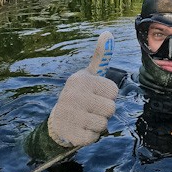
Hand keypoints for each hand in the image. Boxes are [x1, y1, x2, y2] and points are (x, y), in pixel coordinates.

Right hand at [47, 32, 118, 147]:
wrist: (58, 120)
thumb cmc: (80, 95)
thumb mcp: (89, 76)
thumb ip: (100, 57)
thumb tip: (108, 33)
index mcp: (80, 80)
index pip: (114, 91)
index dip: (108, 96)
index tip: (95, 95)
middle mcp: (73, 95)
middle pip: (111, 109)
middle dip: (104, 112)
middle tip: (90, 109)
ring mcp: (70, 115)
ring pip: (103, 124)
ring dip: (98, 125)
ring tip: (85, 119)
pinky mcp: (69, 133)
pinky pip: (93, 138)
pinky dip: (90, 136)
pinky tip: (80, 129)